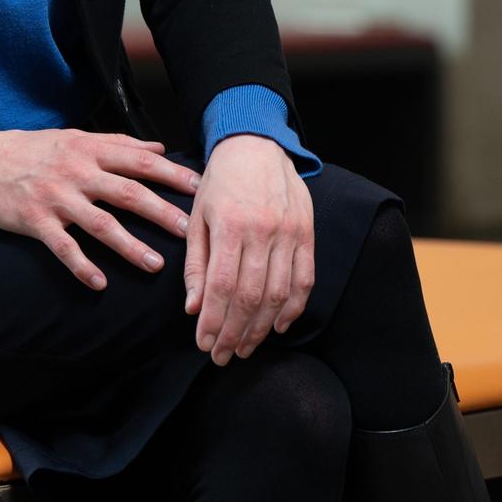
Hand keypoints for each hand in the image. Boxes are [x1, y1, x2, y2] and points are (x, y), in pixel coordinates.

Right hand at [0, 127, 200, 289]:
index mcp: (90, 150)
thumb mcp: (76, 136)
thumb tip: (158, 147)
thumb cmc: (34, 149)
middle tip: (190, 233)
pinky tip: (100, 284)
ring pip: (100, 224)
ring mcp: (56, 197)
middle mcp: (77, 172)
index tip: (200, 188)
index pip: (139, 161)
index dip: (171, 175)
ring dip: (130, 246)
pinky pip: (63, 247)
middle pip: (127, 193)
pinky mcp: (36, 221)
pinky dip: (81, 266)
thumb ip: (118, 143)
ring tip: (156, 265)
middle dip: (162, 213)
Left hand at [183, 134, 314, 365]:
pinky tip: (277, 327)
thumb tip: (194, 308)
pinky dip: (293, 309)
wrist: (257, 145)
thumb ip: (196, 263)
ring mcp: (289, 233)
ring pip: (278, 295)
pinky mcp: (307, 234)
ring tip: (245, 347)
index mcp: (230, 225)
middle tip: (223, 355)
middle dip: (235, 333)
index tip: (205, 344)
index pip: (221, 286)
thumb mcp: (197, 216)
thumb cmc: (221, 182)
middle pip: (250, 296)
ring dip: (261, 328)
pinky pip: (305, 280)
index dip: (214, 321)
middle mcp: (262, 231)